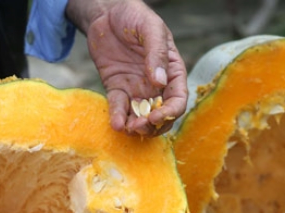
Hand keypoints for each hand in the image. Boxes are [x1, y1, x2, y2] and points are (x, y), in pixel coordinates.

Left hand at [68, 0, 187, 135]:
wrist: (106, 12)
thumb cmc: (135, 16)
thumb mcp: (150, 28)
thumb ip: (157, 54)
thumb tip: (159, 82)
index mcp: (172, 71)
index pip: (178, 99)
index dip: (170, 112)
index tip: (156, 117)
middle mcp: (156, 84)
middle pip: (160, 114)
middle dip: (152, 125)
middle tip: (139, 126)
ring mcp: (136, 87)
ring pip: (140, 116)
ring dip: (136, 127)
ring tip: (128, 128)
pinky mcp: (117, 88)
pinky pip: (119, 107)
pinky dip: (118, 117)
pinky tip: (116, 124)